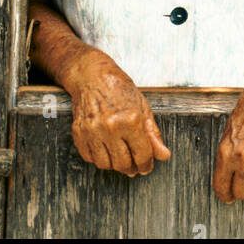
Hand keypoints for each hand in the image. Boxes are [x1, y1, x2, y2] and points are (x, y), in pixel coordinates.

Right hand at [67, 54, 170, 176]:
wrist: (92, 76)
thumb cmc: (119, 89)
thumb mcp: (142, 107)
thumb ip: (153, 133)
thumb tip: (163, 155)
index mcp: (131, 119)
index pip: (142, 155)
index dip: (146, 165)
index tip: (146, 167)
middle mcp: (111, 127)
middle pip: (123, 164)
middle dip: (131, 168)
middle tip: (134, 165)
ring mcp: (93, 131)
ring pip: (105, 165)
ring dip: (114, 164)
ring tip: (119, 155)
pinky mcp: (79, 133)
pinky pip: (89, 158)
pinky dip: (98, 157)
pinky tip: (105, 148)